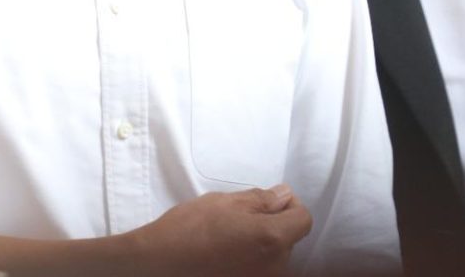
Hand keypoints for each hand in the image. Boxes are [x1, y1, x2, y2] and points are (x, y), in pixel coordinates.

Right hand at [125, 184, 312, 276]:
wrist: (160, 264)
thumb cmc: (190, 229)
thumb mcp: (225, 202)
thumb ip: (261, 199)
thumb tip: (285, 196)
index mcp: (273, 239)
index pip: (304, 219)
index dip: (290, 206)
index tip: (271, 201)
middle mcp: (275, 267)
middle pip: (289, 240)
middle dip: (272, 225)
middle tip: (239, 218)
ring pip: (274, 257)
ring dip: (261, 245)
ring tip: (229, 239)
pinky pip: (260, 271)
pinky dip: (250, 261)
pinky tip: (226, 256)